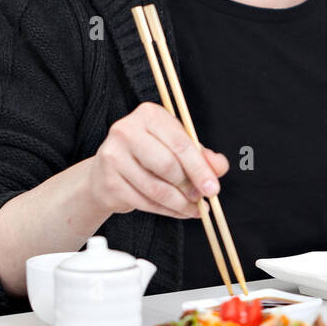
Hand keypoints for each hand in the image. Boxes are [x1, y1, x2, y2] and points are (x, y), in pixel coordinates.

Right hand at [87, 102, 228, 219]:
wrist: (106, 172)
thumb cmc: (149, 155)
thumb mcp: (177, 148)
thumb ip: (202, 155)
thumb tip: (219, 167)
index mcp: (149, 114)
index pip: (180, 144)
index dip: (200, 169)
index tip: (214, 188)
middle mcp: (126, 130)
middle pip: (168, 166)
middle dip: (190, 187)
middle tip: (202, 199)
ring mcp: (112, 156)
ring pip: (156, 188)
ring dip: (180, 204)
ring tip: (193, 209)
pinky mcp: (108, 182)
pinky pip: (144, 202)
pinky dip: (165, 211)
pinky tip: (176, 211)